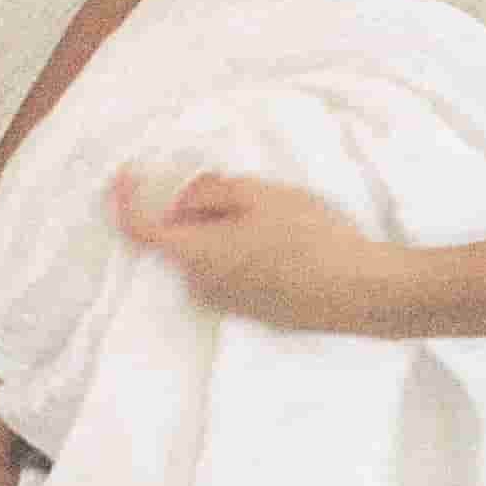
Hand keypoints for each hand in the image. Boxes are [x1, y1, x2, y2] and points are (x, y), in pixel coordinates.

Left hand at [111, 168, 403, 333]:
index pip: (138, 230)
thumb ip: (210, 190)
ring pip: (208, 256)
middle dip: (194, 209)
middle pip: (180, 239)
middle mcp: (202, 287)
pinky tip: (284, 239)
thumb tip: (185, 199)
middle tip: (236, 186)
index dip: (124, 199)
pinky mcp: (255, 312)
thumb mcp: (259, 194)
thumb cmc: (309, 237)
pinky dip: (241, 250)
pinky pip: (232, 273)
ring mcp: (229, 304)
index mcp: (195, 255)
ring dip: (223, 230)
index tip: (127, 173)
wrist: (360, 291)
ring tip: (272, 212)